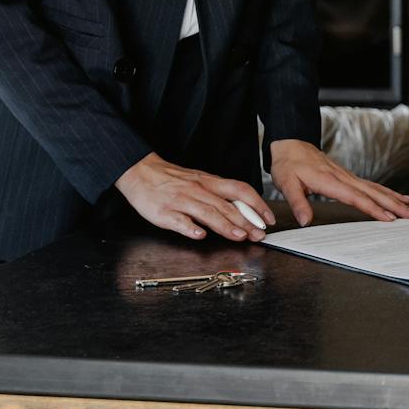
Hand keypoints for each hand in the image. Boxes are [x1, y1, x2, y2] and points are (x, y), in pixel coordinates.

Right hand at [115, 152, 275, 242]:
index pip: (240, 190)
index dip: (257, 204)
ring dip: (225, 225)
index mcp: (209, 182)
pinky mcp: (165, 212)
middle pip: (227, 205)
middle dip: (246, 221)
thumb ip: (218, 194)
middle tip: (259, 235)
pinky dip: (190, 228)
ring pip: (208, 213)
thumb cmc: (172, 179)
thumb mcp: (199, 181)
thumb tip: (241, 209)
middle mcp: (199, 190)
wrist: (140, 171)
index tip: (268, 218)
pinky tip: (199, 235)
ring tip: (239, 237)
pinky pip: (179, 220)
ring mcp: (182, 201)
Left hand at [268, 139, 408, 226]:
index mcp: (329, 181)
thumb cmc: (288, 164)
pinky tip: (397, 196)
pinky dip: (386, 192)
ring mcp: (348, 176)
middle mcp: (343, 178)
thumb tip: (305, 221)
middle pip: (373, 193)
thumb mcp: (286, 184)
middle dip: (394, 205)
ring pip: (376, 189)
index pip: (356, 197)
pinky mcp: (349, 177)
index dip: (373, 209)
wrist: (291, 144)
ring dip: (394, 199)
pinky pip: (371, 186)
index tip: (388, 218)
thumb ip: (298, 202)